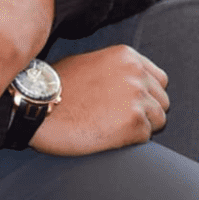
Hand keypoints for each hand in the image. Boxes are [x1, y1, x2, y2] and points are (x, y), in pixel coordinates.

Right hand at [28, 44, 169, 155]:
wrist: (36, 107)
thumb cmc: (54, 88)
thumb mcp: (89, 63)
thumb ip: (116, 70)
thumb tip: (129, 83)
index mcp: (128, 56)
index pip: (159, 80)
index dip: (147, 96)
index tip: (131, 106)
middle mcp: (137, 73)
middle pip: (162, 101)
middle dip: (147, 113)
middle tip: (120, 122)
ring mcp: (138, 97)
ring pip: (159, 120)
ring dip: (141, 129)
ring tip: (112, 130)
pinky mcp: (134, 122)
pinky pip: (145, 138)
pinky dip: (130, 142)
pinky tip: (107, 138)